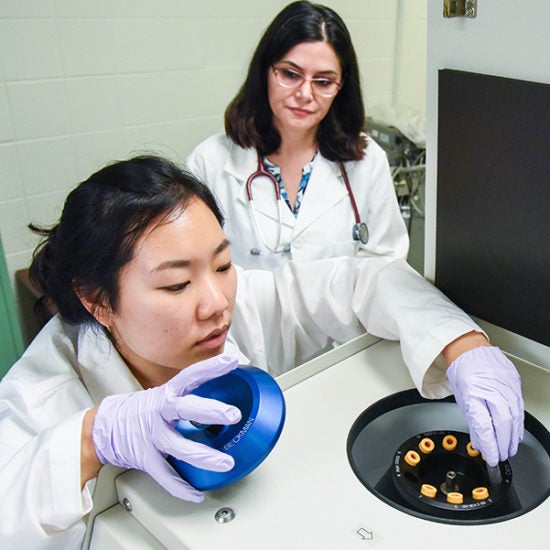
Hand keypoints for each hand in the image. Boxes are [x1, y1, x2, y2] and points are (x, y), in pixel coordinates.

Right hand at [92, 353, 241, 501]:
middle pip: (186, 408)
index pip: (191, 375)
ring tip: (225, 463)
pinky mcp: (145, 457)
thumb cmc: (142, 410)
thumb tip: (222, 390)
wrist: (104, 427)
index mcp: (167, 394)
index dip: (211, 367)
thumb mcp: (164, 396)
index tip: (232, 359)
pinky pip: (165, 475)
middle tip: (233, 415)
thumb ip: (189, 395)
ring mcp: (152, 436)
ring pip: (178, 446)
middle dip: (210, 411)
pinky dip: (181, 487)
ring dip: (203, 456)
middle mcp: (160, 412)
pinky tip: (196, 494)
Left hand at [446, 346, 523, 465]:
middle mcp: (490, 386)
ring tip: (509, 448)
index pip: (483, 424)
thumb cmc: (463, 371)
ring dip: (512, 436)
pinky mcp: (514, 381)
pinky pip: (520, 406)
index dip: (489, 444)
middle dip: (503, 443)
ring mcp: (504, 383)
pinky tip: (516, 432)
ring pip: (514, 415)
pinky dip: (518, 423)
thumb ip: (472, 420)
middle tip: (501, 455)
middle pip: (502, 421)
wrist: (469, 349)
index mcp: (471, 391)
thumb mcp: (461, 397)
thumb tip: (480, 442)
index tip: (491, 457)